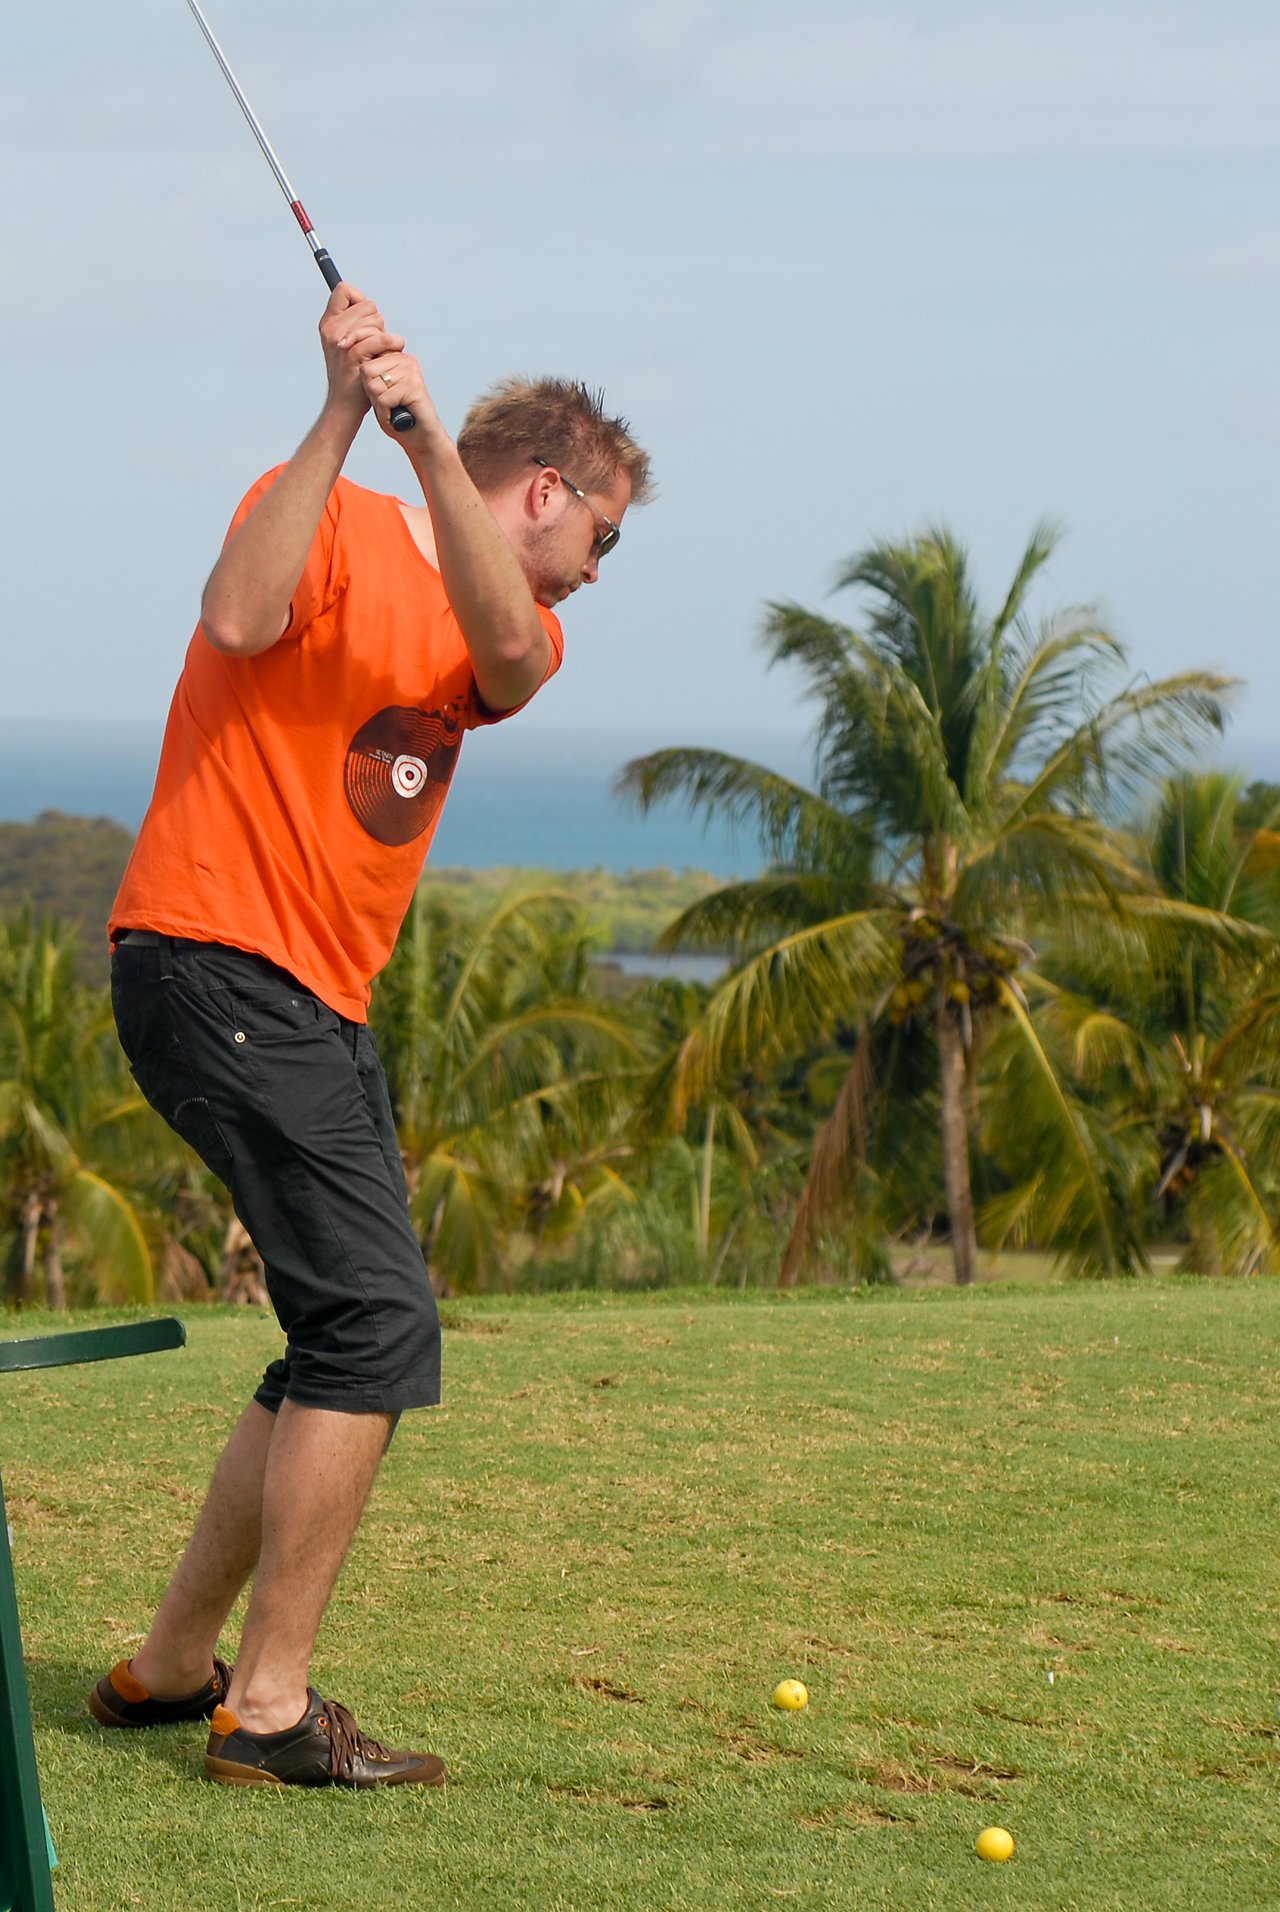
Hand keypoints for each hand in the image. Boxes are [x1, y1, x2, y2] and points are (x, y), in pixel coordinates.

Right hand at [318, 283, 404, 418]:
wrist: (345, 404)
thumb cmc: (352, 374)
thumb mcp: (346, 344)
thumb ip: (354, 323)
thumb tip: (369, 306)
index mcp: (328, 323)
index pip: (344, 289)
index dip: (359, 300)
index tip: (364, 319)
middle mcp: (331, 330)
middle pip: (367, 304)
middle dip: (376, 322)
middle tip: (373, 343)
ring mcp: (341, 342)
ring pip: (376, 319)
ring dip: (384, 335)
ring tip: (377, 352)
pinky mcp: (355, 355)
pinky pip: (381, 338)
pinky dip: (392, 343)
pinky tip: (393, 351)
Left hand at [359, 346, 445, 448]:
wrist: (420, 438)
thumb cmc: (397, 416)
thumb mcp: (378, 392)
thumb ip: (370, 375)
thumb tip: (358, 362)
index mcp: (396, 357)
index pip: (365, 364)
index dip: (368, 386)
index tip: (383, 396)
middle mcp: (405, 360)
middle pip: (367, 372)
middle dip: (373, 394)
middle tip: (389, 403)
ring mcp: (411, 371)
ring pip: (374, 386)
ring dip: (380, 405)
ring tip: (394, 409)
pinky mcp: (414, 386)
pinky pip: (384, 399)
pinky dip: (386, 413)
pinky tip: (397, 416)